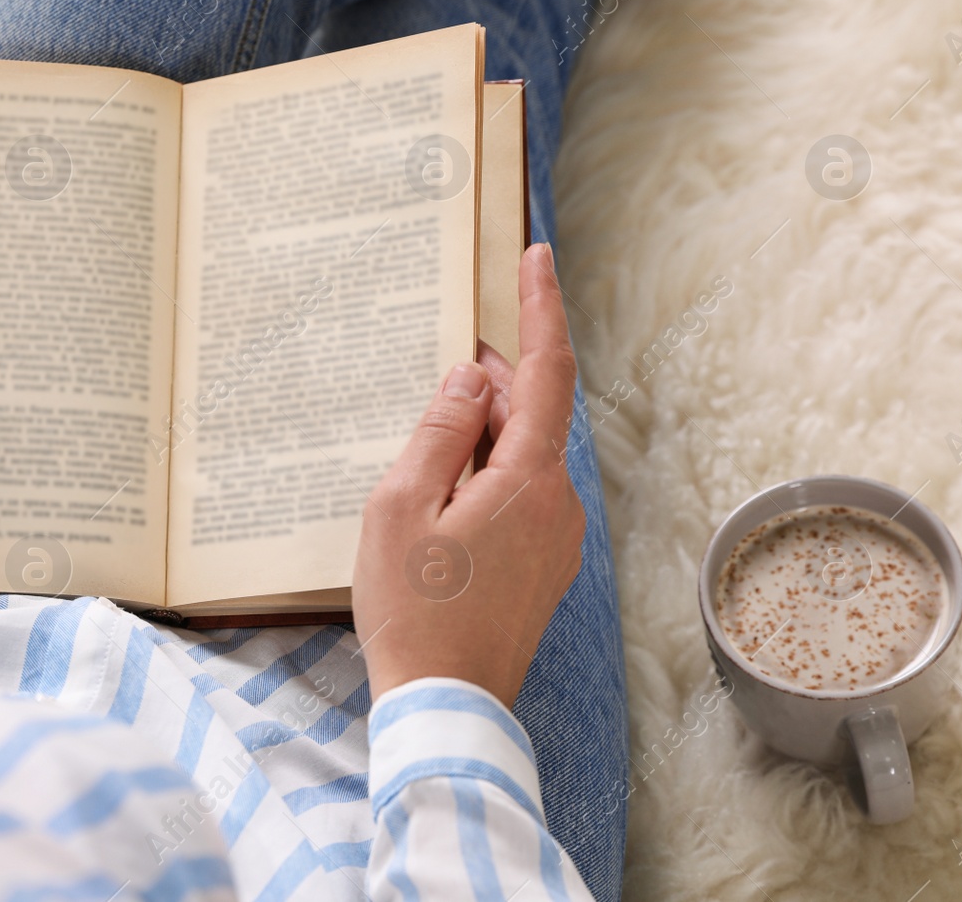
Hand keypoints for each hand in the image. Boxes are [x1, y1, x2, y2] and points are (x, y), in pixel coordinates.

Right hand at [351, 243, 584, 708]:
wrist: (446, 706)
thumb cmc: (412, 609)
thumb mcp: (402, 506)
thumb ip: (440, 430)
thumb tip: (471, 377)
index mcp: (529, 479)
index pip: (547, 371)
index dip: (542, 308)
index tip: (537, 256)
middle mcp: (560, 503)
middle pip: (532, 414)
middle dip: (491, 381)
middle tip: (440, 362)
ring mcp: (558, 539)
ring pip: (526, 456)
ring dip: (484, 432)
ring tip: (426, 437)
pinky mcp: (544, 566)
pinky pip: (523, 494)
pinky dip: (489, 472)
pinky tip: (443, 489)